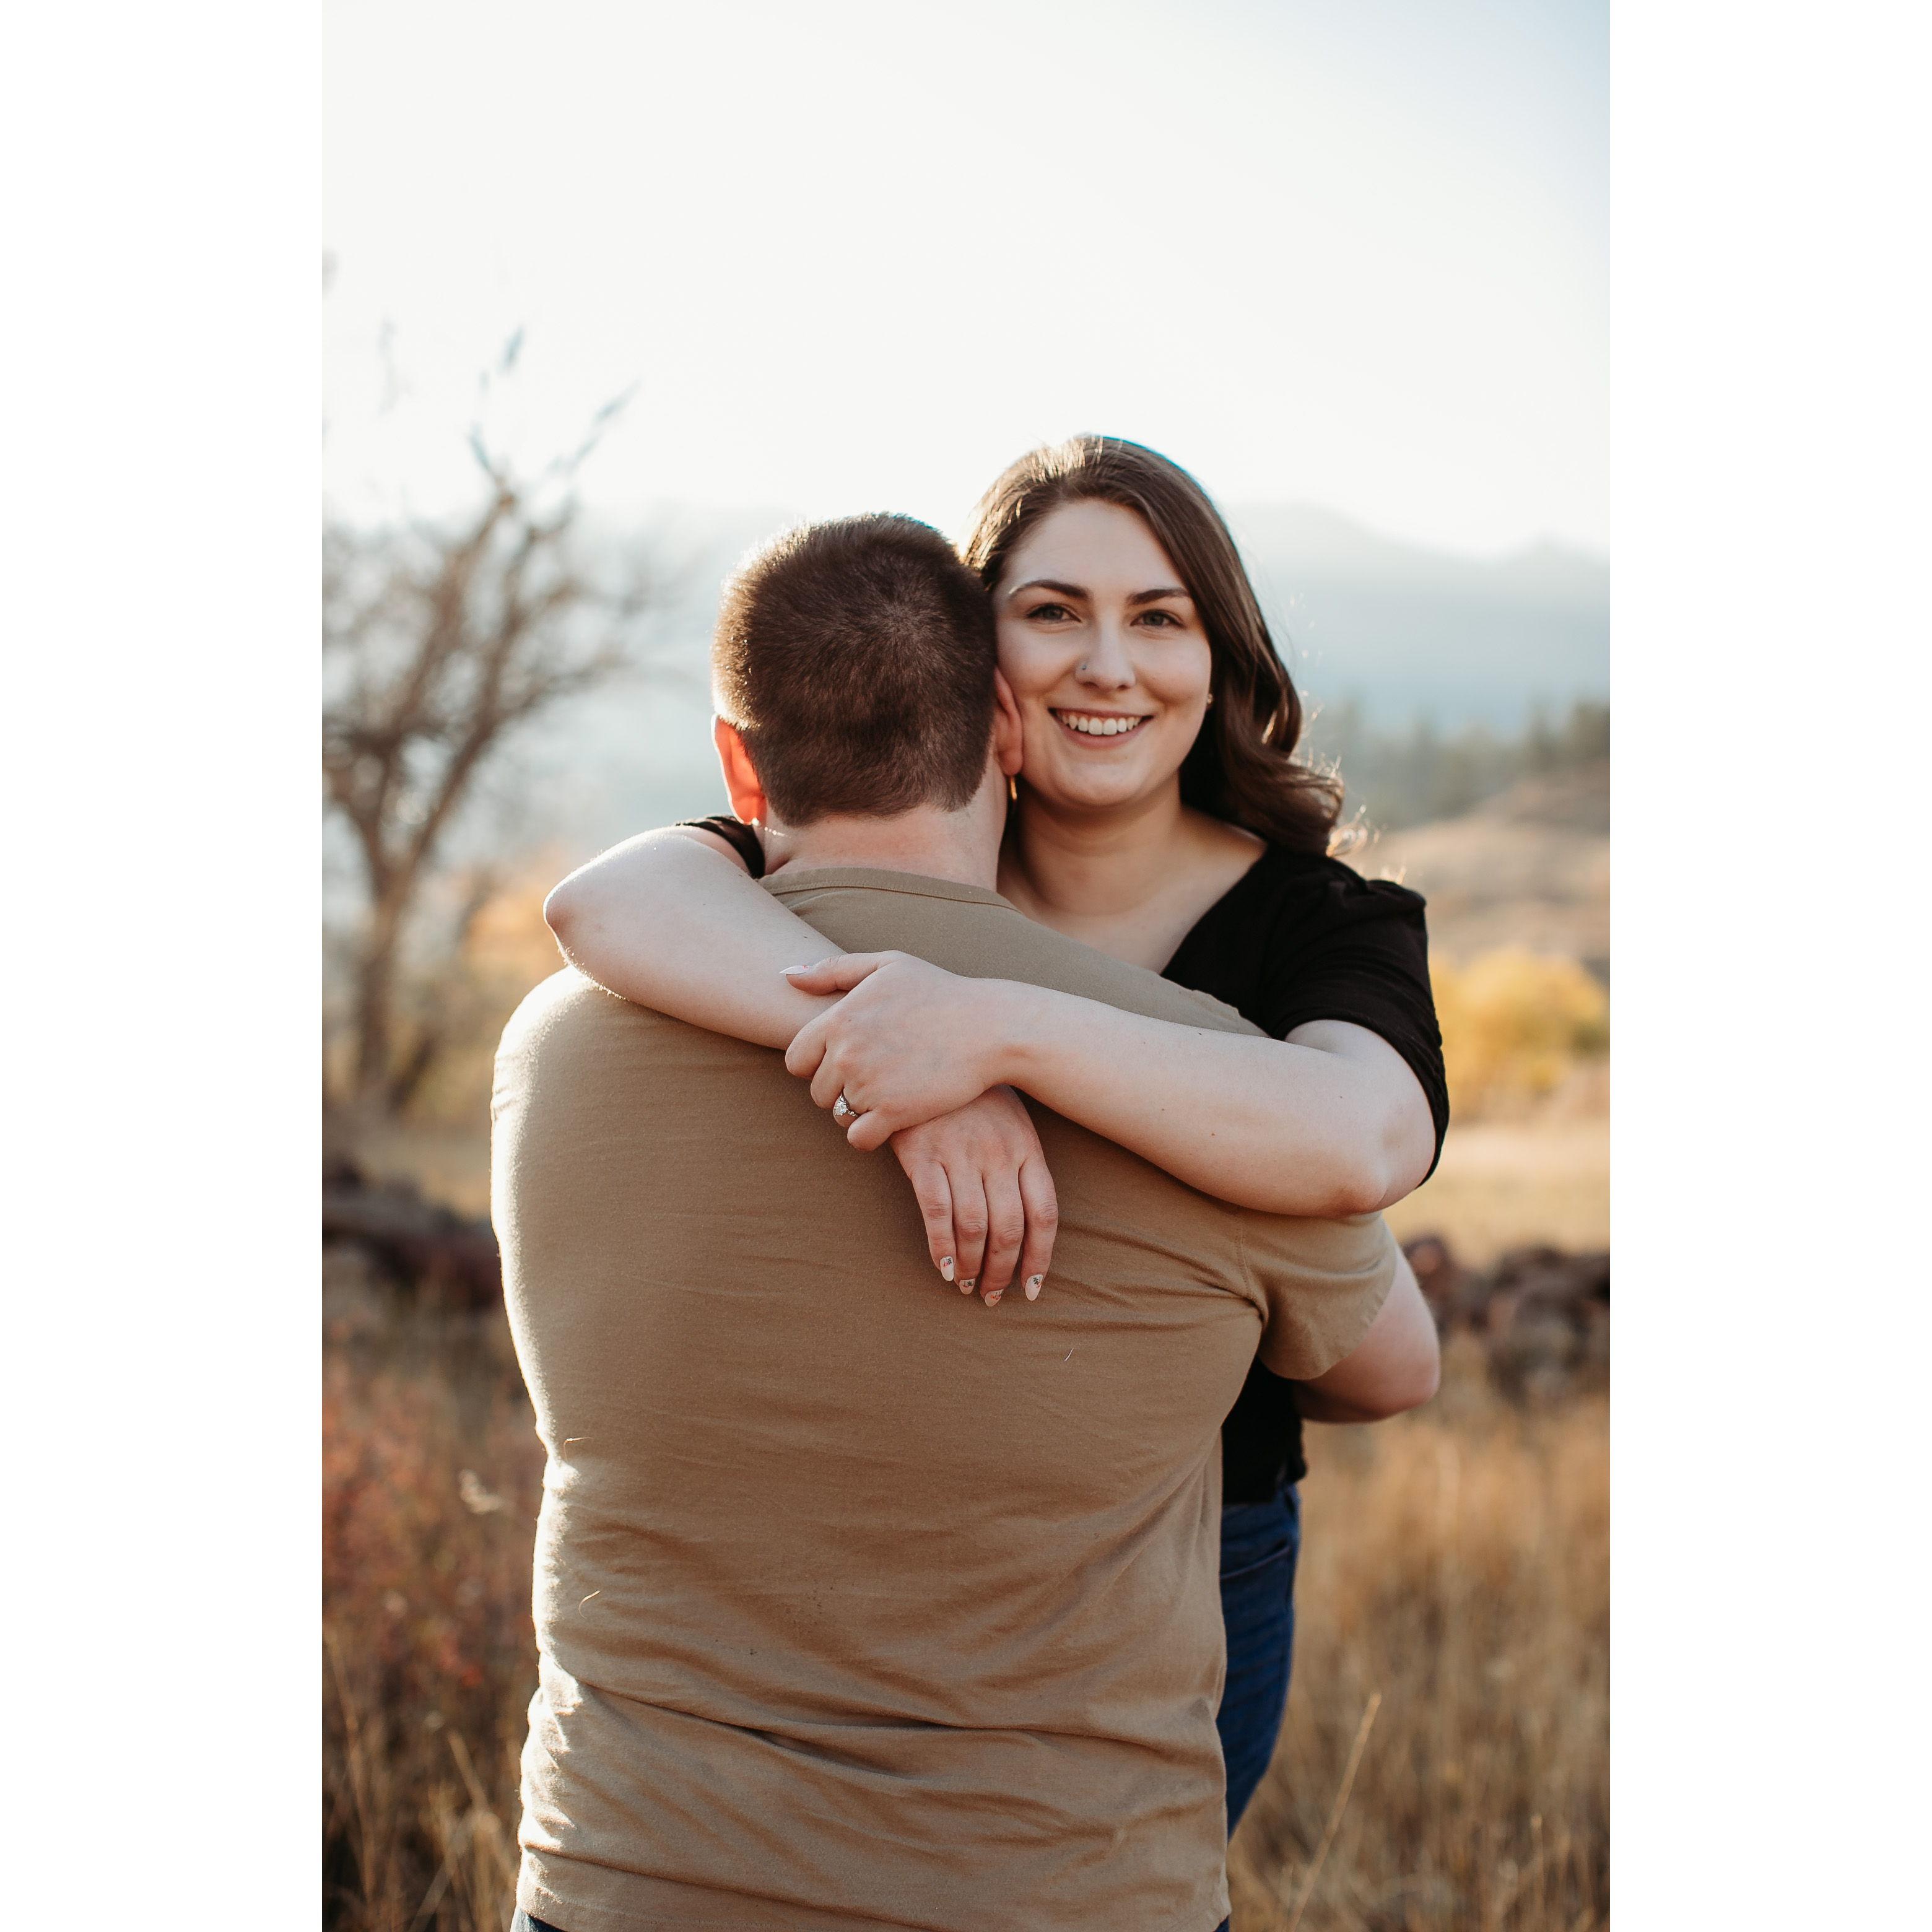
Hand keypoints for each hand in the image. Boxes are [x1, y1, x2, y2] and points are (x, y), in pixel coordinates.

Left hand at [782, 953, 1018, 1149]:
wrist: (990, 1027)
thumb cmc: (940, 992)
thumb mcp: (888, 965)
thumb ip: (834, 969)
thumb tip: (787, 977)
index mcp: (839, 1019)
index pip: (796, 1061)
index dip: (818, 1065)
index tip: (848, 1060)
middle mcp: (846, 1053)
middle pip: (817, 1092)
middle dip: (840, 1089)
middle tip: (878, 1078)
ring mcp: (868, 1085)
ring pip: (838, 1115)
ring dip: (859, 1111)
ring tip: (890, 1092)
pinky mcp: (892, 1113)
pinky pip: (858, 1139)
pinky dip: (871, 1135)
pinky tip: (893, 1119)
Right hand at [888, 1087, 1057, 1303]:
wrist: (925, 1048)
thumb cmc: (970, 1093)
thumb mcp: (1009, 1118)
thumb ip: (1020, 1162)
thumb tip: (1026, 1220)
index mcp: (1026, 1147)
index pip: (1044, 1213)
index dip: (1040, 1257)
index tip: (1032, 1287)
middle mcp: (998, 1154)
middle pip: (1010, 1228)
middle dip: (1003, 1271)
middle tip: (991, 1294)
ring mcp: (960, 1153)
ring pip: (975, 1226)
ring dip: (972, 1266)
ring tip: (966, 1285)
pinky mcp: (922, 1153)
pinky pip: (936, 1211)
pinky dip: (941, 1246)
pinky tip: (943, 1268)